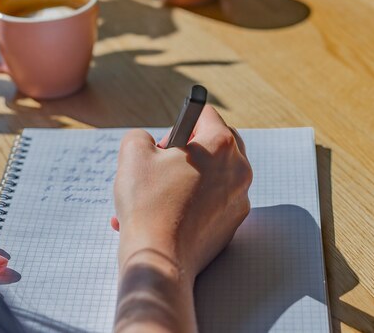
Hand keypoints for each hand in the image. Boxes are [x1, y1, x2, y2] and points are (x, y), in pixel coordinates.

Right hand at [112, 106, 251, 331]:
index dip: (178, 124)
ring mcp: (239, 198)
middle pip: (215, 144)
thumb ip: (142, 136)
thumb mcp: (133, 154)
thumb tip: (150, 144)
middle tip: (162, 166)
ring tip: (153, 197)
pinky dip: (188, 204)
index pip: (204, 114)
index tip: (165, 143)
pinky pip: (211, 202)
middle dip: (187, 151)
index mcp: (221, 145)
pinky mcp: (233, 223)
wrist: (160, 260)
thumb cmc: (148, 204)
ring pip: (211, 175)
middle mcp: (239, 169)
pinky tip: (161, 216)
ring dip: (183, 179)